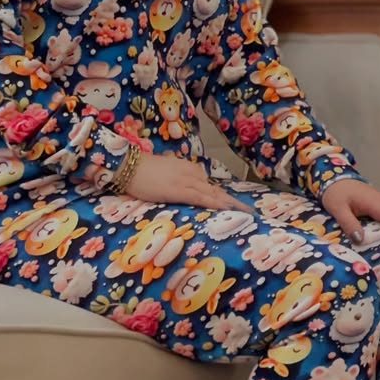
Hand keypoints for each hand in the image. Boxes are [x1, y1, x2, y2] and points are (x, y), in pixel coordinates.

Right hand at [122, 154, 253, 212]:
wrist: (129, 166)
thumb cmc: (143, 171)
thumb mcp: (165, 173)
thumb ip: (177, 180)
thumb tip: (182, 189)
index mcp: (189, 170)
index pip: (210, 185)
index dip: (224, 196)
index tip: (235, 204)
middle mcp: (192, 174)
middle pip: (216, 190)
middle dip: (233, 201)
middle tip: (249, 210)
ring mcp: (187, 182)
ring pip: (213, 194)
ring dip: (230, 204)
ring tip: (245, 212)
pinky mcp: (179, 190)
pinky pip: (201, 198)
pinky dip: (214, 204)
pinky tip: (225, 209)